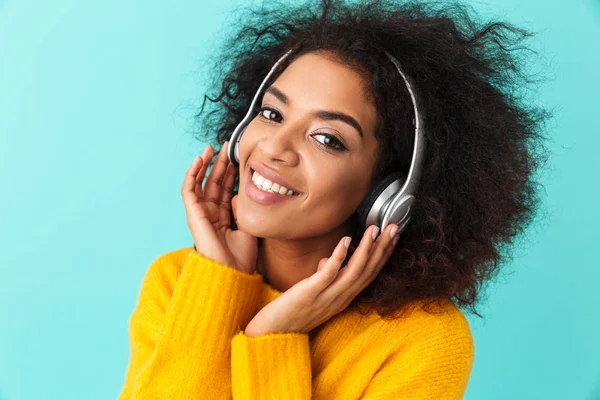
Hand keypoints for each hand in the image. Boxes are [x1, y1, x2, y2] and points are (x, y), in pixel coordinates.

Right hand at [182, 140, 257, 274]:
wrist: (233, 272)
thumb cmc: (241, 257)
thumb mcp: (247, 226)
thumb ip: (242, 209)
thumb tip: (240, 193)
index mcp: (223, 217)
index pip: (225, 188)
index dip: (229, 172)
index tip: (236, 156)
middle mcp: (210, 214)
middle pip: (213, 183)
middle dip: (219, 164)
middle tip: (226, 146)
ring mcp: (201, 214)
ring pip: (200, 183)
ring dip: (204, 165)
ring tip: (211, 149)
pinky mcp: (194, 215)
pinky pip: (189, 190)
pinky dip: (192, 174)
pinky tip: (199, 160)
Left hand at [244, 223, 399, 336]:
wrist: (272, 333)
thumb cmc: (292, 311)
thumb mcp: (315, 293)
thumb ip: (326, 277)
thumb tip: (330, 259)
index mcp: (343, 297)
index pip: (369, 273)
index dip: (383, 255)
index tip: (393, 236)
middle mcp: (340, 298)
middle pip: (367, 271)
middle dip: (382, 248)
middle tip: (394, 227)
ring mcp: (326, 297)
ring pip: (353, 272)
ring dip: (366, 249)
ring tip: (374, 229)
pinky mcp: (310, 293)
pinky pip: (328, 274)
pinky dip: (339, 257)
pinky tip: (346, 240)